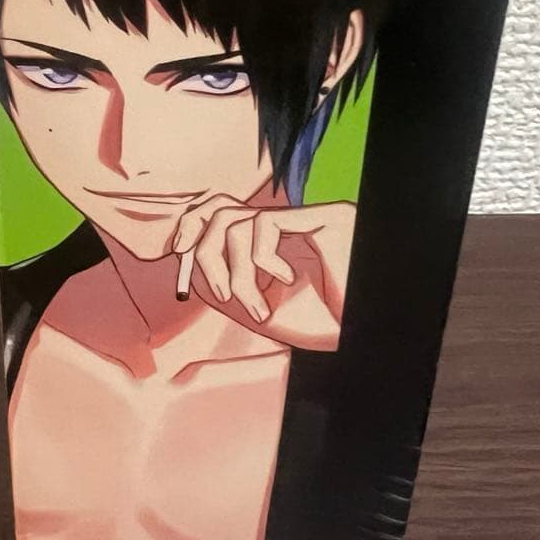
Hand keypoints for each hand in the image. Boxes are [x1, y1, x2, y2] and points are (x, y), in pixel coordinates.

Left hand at [172, 195, 355, 351]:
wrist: (358, 329)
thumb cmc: (323, 325)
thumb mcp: (264, 309)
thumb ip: (229, 286)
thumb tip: (188, 266)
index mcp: (274, 242)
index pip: (220, 214)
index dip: (193, 229)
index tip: (181, 258)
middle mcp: (287, 224)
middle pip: (218, 210)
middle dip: (205, 253)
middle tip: (221, 294)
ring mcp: (306, 218)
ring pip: (235, 222)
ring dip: (237, 273)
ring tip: (259, 306)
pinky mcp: (324, 216)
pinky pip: (263, 223)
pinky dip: (262, 259)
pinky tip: (287, 279)